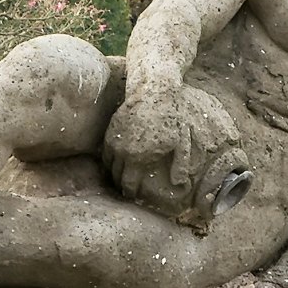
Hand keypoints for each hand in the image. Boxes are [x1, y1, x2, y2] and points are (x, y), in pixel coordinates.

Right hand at [104, 79, 192, 207]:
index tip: (132, 196)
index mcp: (139, 157)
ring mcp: (114, 140)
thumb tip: (179, 185)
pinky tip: (116, 163)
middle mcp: (123, 151)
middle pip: (116, 176)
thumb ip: (180, 165)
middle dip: (121, 185)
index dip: (130, 193)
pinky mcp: (110, 130)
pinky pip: (105, 152)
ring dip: (113, 174)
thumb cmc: (171, 116)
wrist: (153, 91)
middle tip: (126, 191)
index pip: (128, 183)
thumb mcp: (181, 142)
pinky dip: (109, 160)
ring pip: (109, 165)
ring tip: (121, 179)